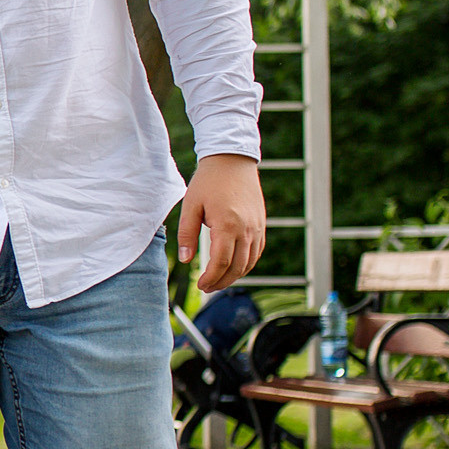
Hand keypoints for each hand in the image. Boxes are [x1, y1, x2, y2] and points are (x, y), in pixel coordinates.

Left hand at [179, 153, 265, 292]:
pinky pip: (257, 252)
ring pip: (249, 262)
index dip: (211, 278)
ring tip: (218, 281)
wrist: (232, 161)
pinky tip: (234, 267)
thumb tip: (186, 260)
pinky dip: (247, 264)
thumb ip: (187, 234)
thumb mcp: (191, 206)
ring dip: (234, 276)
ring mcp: (257, 228)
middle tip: (206, 288)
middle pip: (237, 267)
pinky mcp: (261, 225)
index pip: (221, 263)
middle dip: (221, 282)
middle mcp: (246, 230)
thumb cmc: (208, 182)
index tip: (200, 286)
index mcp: (227, 226)